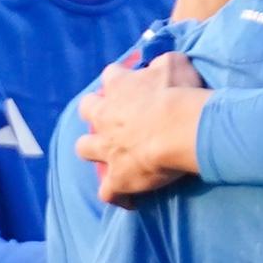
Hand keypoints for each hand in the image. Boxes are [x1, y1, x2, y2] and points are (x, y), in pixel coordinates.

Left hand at [78, 51, 207, 205]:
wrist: (178, 128)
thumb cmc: (178, 93)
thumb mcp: (175, 64)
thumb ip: (163, 63)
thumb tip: (159, 66)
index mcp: (119, 86)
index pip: (111, 76)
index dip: (119, 80)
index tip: (131, 86)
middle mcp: (105, 116)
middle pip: (87, 109)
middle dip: (95, 113)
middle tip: (114, 118)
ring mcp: (106, 149)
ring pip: (84, 148)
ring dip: (93, 151)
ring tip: (110, 156)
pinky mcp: (116, 178)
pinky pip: (108, 192)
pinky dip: (116, 195)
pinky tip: (128, 199)